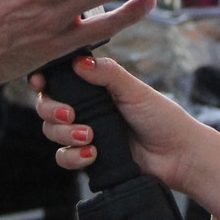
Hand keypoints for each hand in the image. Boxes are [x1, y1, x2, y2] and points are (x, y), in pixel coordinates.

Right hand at [30, 55, 219, 219]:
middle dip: (51, 110)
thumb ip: (107, 74)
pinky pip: (64, 157)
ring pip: (52, 132)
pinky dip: (72, 156)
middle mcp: (86, 108)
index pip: (58, 78)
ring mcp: (85, 133)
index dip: (42, 79)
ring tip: (89, 137)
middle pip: (47, 106)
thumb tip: (77, 61)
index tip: (39, 82)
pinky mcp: (89, 158)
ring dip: (64, 134)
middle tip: (70, 114)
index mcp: (95, 86)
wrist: (179, 156)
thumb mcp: (135, 90)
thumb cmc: (163, 117)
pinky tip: (92, 155)